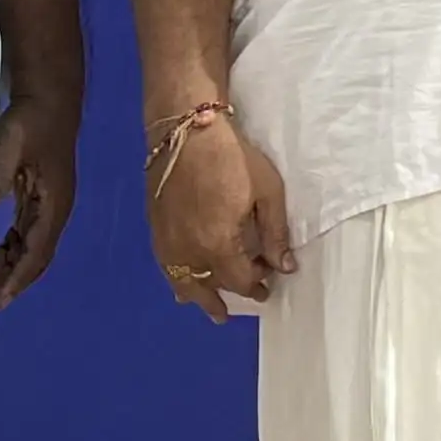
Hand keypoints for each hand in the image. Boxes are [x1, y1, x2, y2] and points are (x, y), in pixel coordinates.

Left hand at [0, 95, 75, 319]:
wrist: (50, 97)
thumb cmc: (33, 118)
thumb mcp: (12, 139)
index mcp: (54, 205)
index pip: (35, 253)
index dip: (15, 280)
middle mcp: (53, 214)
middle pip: (30, 262)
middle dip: (4, 289)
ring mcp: (45, 210)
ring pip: (23, 255)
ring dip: (0, 277)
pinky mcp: (35, 203)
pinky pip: (18, 240)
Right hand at [145, 107, 292, 318]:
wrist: (187, 130)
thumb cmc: (232, 158)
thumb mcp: (266, 193)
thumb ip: (275, 234)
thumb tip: (285, 267)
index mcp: (219, 246)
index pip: (240, 280)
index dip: (257, 284)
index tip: (269, 281)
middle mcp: (189, 252)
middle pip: (211, 286)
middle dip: (232, 294)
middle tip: (251, 297)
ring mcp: (168, 242)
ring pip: (183, 283)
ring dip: (201, 297)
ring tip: (214, 310)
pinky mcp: (155, 229)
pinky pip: (166, 266)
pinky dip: (177, 280)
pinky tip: (183, 285)